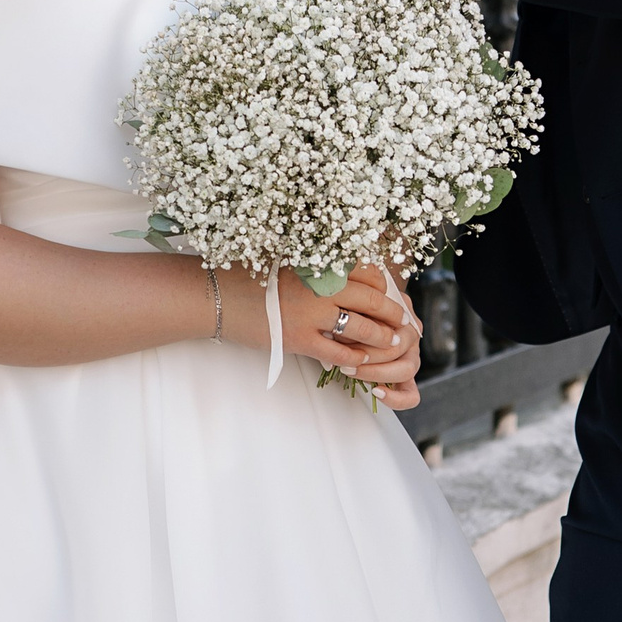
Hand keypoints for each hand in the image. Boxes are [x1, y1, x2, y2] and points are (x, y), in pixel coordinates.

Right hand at [222, 263, 422, 407]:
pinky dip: (354, 358)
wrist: (217, 296)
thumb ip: (318, 266)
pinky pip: (337, 353)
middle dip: (394, 314)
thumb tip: (347, 274)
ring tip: (391, 344)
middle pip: (373, 300)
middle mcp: (320, 286)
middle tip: (404, 323)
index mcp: (320, 263)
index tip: (391, 295)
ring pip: (361, 328)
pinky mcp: (298, 340)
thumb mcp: (288, 260)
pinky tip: (360, 361)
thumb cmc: (249, 275)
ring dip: (381, 338)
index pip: (368, 272)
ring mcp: (311, 315)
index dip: (386, 286)